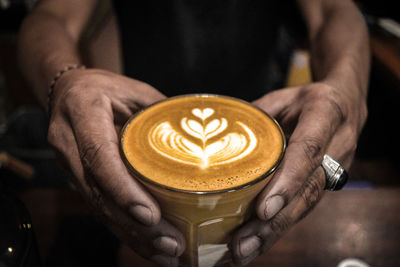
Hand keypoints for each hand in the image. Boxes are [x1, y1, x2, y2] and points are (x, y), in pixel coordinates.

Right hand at [47, 68, 185, 265]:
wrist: (65, 92)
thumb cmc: (103, 88)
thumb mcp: (134, 89)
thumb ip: (162, 112)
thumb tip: (200, 138)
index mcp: (83, 114)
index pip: (98, 155)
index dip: (122, 188)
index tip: (149, 215)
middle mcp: (69, 144)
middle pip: (98, 193)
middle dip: (134, 225)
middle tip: (170, 244)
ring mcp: (70, 166)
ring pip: (98, 208)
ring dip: (131, 235)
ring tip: (166, 254)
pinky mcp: (78, 180)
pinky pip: (99, 208)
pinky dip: (124, 229)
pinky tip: (147, 245)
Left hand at [230, 81, 366, 264]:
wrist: (346, 104)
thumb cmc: (308, 99)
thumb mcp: (282, 96)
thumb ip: (254, 115)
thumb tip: (216, 137)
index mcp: (325, 115)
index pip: (307, 151)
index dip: (287, 182)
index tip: (263, 209)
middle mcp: (336, 146)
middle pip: (307, 190)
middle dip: (275, 222)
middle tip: (243, 244)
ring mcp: (334, 169)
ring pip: (307, 205)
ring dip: (274, 233)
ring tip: (244, 252)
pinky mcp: (324, 184)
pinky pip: (304, 207)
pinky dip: (279, 228)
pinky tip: (256, 243)